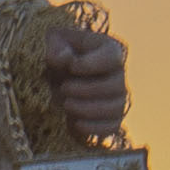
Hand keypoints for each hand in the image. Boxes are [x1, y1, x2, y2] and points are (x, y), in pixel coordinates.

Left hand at [43, 21, 129, 140]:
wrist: (55, 76)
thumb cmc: (56, 52)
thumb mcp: (52, 41)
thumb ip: (57, 46)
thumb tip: (66, 59)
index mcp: (107, 49)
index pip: (112, 56)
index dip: (93, 64)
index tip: (72, 67)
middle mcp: (118, 73)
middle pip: (116, 85)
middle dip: (87, 90)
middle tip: (63, 88)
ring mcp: (117, 97)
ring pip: (116, 107)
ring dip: (90, 109)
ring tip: (66, 105)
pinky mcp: (110, 117)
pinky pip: (113, 126)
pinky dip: (96, 127)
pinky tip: (76, 123)